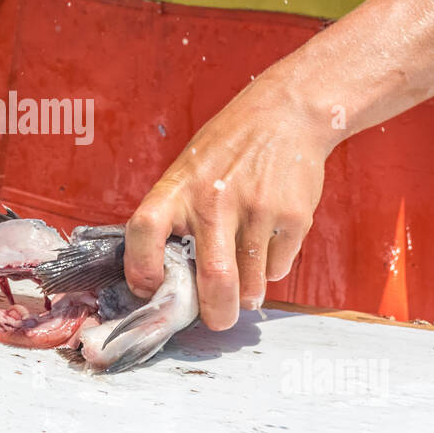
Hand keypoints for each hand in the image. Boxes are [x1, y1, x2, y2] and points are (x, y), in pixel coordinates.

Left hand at [124, 78, 334, 329]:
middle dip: (215, 315)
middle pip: (213, 279)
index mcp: (179, 187)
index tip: (150, 288)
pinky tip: (268, 241)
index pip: (144, 231)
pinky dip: (271, 269)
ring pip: (251, 285)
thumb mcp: (188, 171)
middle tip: (216, 319)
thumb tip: (170, 281)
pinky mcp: (293, 217)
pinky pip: (278, 268)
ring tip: (245, 280)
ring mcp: (257, 210)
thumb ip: (176, 217)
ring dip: (246, 295)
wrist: (286, 113)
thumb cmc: (228, 149)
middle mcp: (215, 200)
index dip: (140, 269)